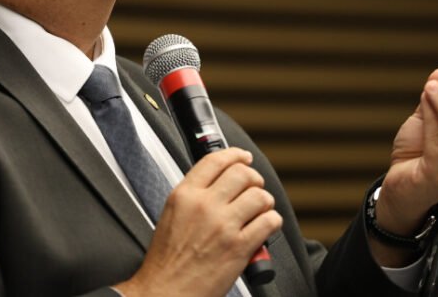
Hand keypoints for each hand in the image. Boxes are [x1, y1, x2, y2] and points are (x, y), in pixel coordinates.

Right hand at [115, 147, 281, 296]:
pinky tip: (266, 226)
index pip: (215, 160)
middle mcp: (205, 205)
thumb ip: (193, 194)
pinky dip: (272, 221)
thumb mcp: (171, 214)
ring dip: (265, 201)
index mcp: (185, 195)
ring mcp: (223, 226)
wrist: (165, 293)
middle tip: (254, 186)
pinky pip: (268, 222)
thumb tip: (217, 182)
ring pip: (259, 195)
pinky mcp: (239, 248)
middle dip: (254, 178)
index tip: (243, 157)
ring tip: (261, 208)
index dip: (235, 154)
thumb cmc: (166, 261)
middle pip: (242, 173)